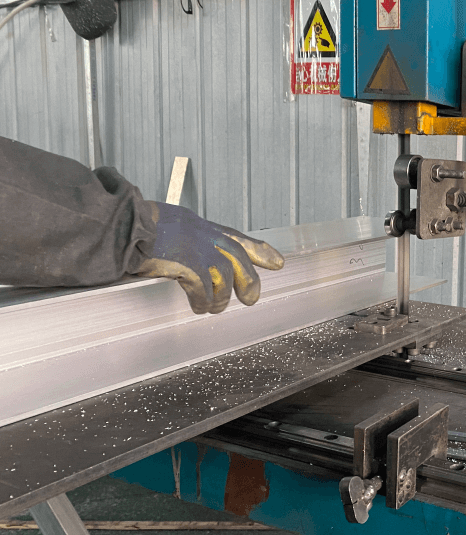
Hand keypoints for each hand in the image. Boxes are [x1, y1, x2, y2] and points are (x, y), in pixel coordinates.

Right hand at [134, 202, 284, 313]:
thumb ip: (184, 238)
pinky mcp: (189, 265)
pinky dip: (202, 302)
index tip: (276, 261)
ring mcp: (198, 249)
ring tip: (212, 309)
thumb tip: (188, 257)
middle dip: (248, 281)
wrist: (119, 226)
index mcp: (199, 225)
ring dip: (219, 298)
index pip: (236, 237)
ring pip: (224, 279)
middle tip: (251, 299)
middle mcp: (203, 235)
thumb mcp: (168, 225)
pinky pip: (204, 290)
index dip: (258, 251)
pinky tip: (198, 307)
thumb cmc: (133, 226)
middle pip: (237, 259)